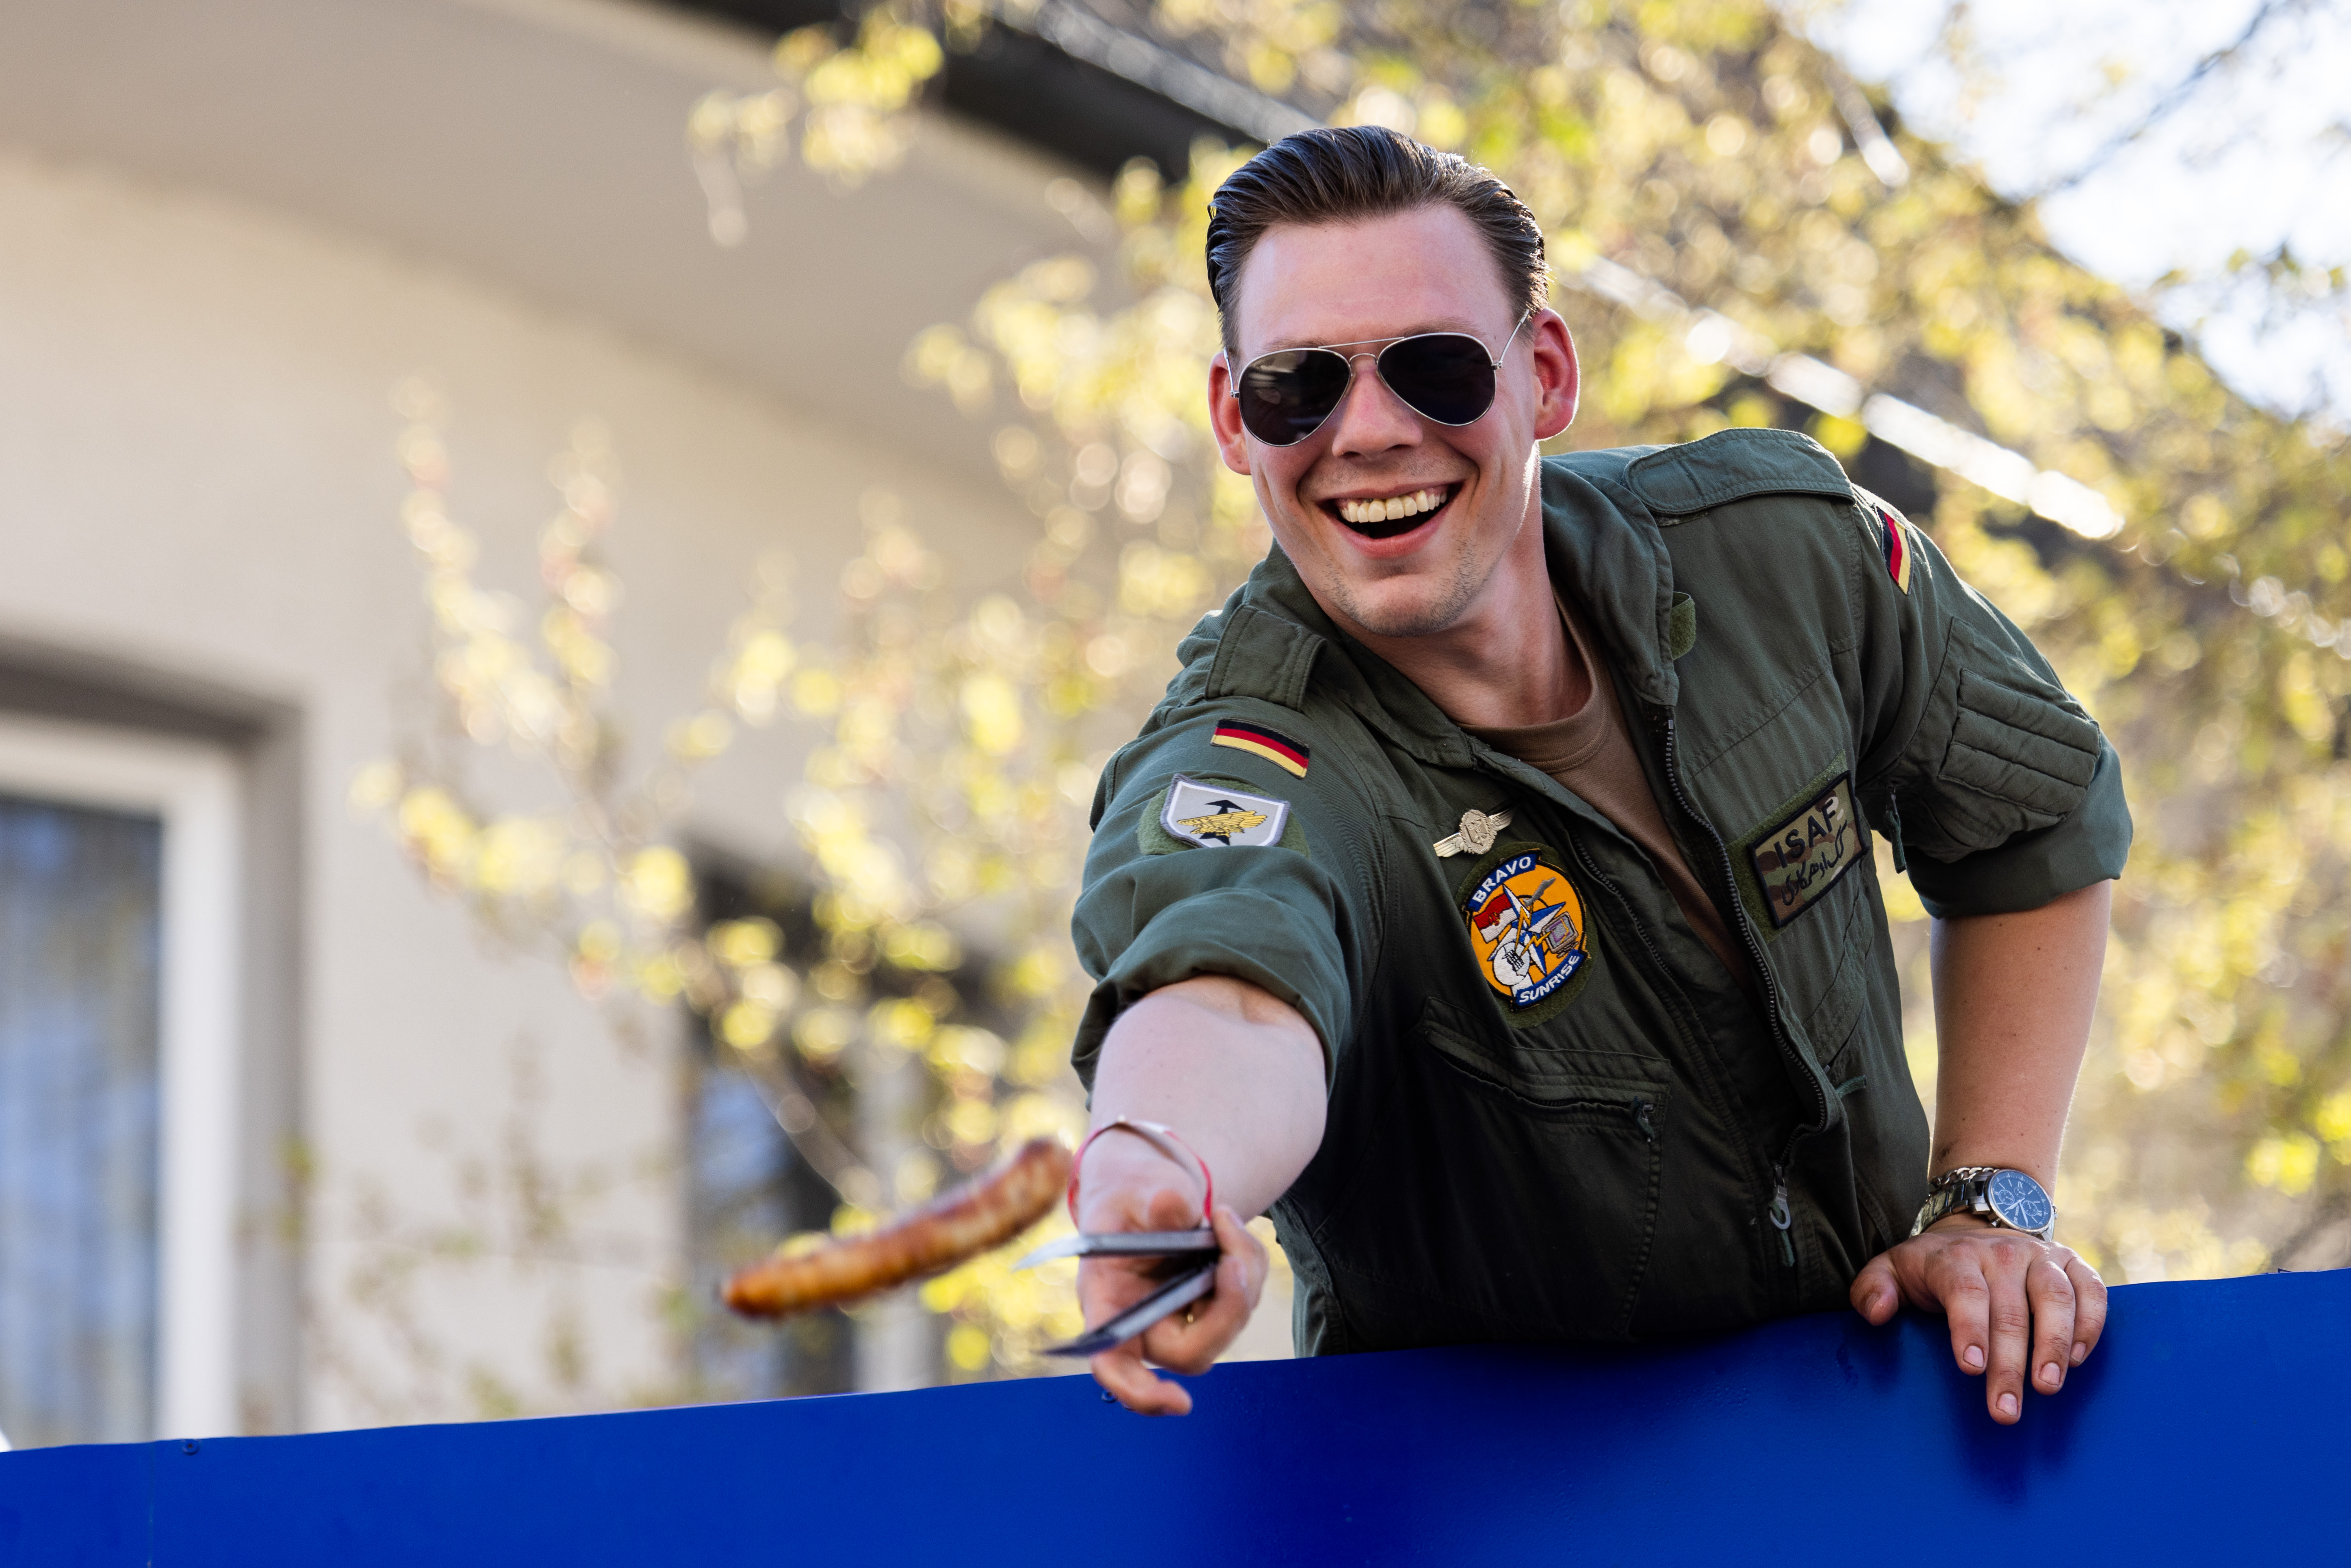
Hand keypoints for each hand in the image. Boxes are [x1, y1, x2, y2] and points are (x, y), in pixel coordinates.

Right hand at [1074, 1135, 1267, 1415]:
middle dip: (1226, 1309)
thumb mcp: (1133, 1187)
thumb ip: (1152, 1199)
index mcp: (1106, 1302)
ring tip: (1223, 1217)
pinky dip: (1249, 1262)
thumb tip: (1173, 1205)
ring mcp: (1178, 1317)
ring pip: (1226, 1325)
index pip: (1114, 1365)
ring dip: (1242, 1270)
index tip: (1182, 1402)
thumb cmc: (1129, 1194)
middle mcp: (1142, 1322)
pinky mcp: (1208, 1305)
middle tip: (1233, 1255)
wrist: (1146, 1189)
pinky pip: (1242, 1299)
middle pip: (1190, 1352)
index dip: (1141, 1393)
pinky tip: (1228, 1227)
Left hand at [1850, 1213, 2107, 1424]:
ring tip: (2048, 1387)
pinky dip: (2090, 1322)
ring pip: (2055, 1299)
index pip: (1964, 1293)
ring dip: (2054, 1345)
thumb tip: (1877, 1313)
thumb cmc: (1932, 1266)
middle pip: (2010, 1311)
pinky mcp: (2072, 1264)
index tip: (1971, 1368)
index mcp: (1956, 1258)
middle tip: (2006, 1409)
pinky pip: (2092, 1290)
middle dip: (2009, 1364)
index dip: (1969, 1329)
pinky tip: (2077, 1358)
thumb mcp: (1892, 1269)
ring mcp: (2040, 1257)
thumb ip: (1873, 1288)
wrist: (1974, 1226)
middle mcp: (2002, 1254)